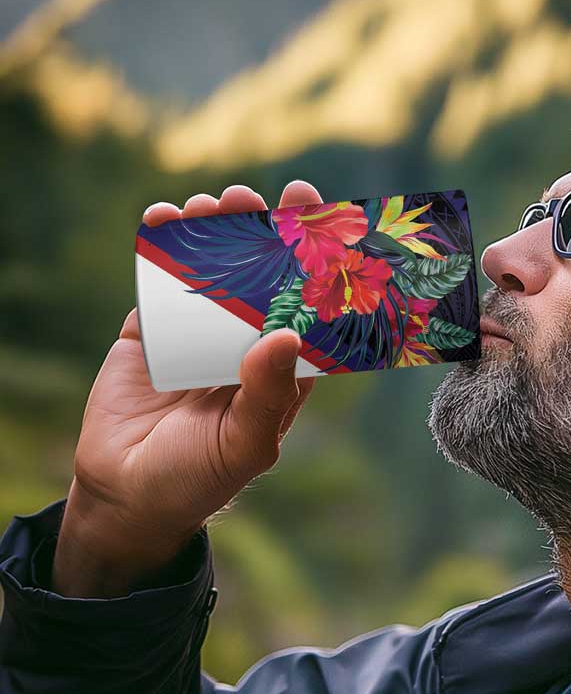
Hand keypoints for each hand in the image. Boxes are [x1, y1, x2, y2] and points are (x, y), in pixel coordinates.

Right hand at [52, 181, 323, 597]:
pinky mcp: (152, 331)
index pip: (308, 307)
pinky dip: (161, 247)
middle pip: (262, 276)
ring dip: (215, 231)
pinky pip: (159, 281)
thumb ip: (267, 394)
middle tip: (261, 199)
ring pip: (213, 270)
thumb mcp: (244, 444)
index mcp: (281, 369)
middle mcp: (245, 343)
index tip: (322, 220)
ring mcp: (198, 334)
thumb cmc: (199, 477)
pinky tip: (165, 219)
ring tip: (214, 205)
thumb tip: (287, 334)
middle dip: (263, 233)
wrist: (126, 494)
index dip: (317, 266)